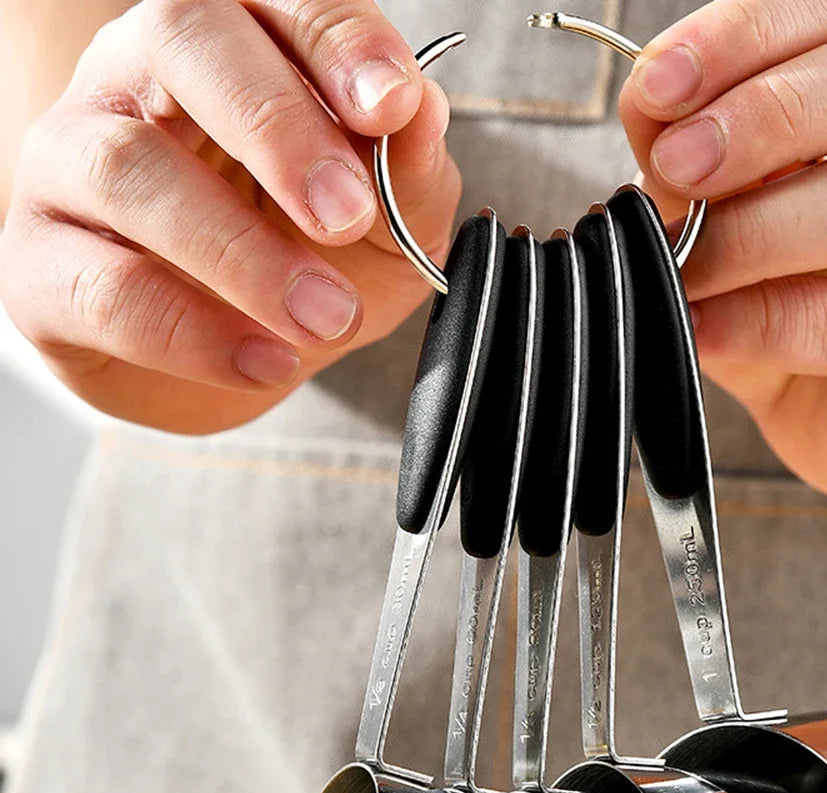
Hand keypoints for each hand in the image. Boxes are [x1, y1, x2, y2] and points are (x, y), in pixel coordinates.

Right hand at [0, 0, 459, 432]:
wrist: (237, 358)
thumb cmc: (310, 267)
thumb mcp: (387, 229)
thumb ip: (408, 174)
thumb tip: (419, 115)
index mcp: (237, 49)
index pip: (276, 2)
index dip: (337, 44)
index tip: (391, 107)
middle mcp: (138, 80)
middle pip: (179, 38)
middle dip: (275, 126)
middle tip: (346, 215)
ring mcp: (74, 164)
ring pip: (129, 168)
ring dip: (242, 253)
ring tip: (324, 316)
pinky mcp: (43, 266)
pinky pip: (106, 289)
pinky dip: (196, 333)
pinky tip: (266, 359)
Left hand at [619, 0, 826, 501]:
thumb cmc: (809, 321)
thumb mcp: (741, 233)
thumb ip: (699, 175)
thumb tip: (646, 109)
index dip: (749, 36)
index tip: (656, 81)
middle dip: (765, 112)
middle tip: (676, 162)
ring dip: (754, 229)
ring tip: (681, 264)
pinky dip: (763, 322)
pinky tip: (703, 329)